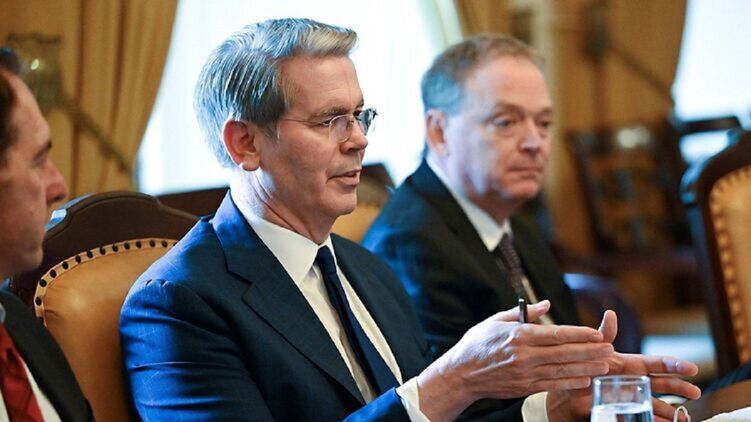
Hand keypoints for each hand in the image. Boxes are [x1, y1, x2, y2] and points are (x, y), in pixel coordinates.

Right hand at [416, 300, 612, 421]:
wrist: (461, 373)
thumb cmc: (477, 344)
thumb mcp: (496, 320)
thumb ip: (524, 313)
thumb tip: (546, 304)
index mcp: (518, 335)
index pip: (555, 334)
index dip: (579, 334)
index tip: (596, 333)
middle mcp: (524, 355)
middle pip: (564, 353)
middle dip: (589, 351)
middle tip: (609, 348)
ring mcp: (525, 373)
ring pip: (562, 370)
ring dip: (586, 367)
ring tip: (605, 364)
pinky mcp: (525, 387)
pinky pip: (553, 384)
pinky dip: (571, 382)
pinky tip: (586, 379)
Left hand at [547, 311, 701, 421]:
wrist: (566, 389)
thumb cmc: (582, 365)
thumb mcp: (593, 349)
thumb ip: (604, 334)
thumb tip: (611, 314)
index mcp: (632, 364)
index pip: (657, 363)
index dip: (675, 365)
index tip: (692, 368)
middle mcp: (636, 381)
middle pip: (663, 384)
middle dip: (680, 388)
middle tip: (696, 392)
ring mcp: (632, 398)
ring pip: (657, 404)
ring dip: (672, 411)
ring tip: (684, 418)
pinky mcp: (624, 412)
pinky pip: (643, 418)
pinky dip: (655, 421)